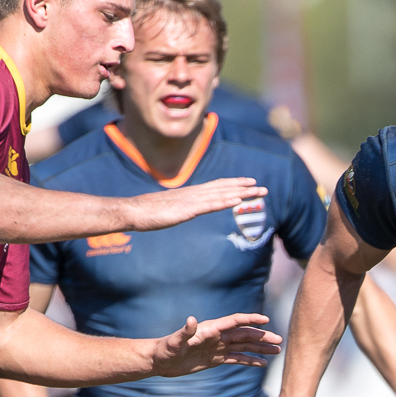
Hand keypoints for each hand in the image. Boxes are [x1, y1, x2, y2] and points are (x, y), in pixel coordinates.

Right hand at [131, 179, 263, 231]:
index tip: (249, 183)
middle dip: (243, 187)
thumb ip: (181, 208)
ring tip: (257, 192)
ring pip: (220, 194)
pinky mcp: (186, 210)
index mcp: (190, 194)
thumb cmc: (147, 213)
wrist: (133, 212)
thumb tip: (186, 211)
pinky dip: (224, 202)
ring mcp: (190, 201)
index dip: (233, 184)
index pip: (216, 186)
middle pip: (223, 188)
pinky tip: (237, 200)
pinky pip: (209, 205)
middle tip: (262, 187)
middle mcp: (193, 194)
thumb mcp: (169, 210)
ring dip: (240, 193)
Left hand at [148, 312, 279, 378]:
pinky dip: (250, 360)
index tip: (265, 320)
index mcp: (211, 329)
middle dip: (262, 337)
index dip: (250, 320)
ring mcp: (218, 347)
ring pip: (244, 346)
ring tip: (277, 351)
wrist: (160, 361)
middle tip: (279, 341)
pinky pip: (237, 359)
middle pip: (244, 334)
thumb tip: (191, 320)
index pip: (235, 322)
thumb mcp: (174, 341)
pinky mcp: (216, 359)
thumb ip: (184, 331)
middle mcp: (217, 336)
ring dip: (260, 348)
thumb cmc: (165, 349)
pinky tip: (262, 364)